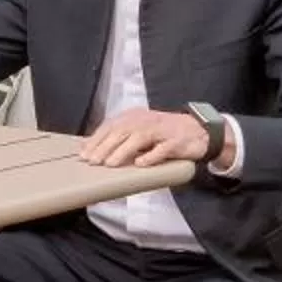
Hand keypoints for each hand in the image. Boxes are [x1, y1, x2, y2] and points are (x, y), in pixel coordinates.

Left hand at [79, 108, 212, 168]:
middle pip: (121, 131)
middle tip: (93, 161)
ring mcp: (162, 130)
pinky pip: (162, 149)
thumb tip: (94, 149)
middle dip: (104, 146)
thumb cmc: (162, 133)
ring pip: (139, 138)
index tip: (84, 154)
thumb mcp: (140, 130)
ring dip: (122, 151)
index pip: (111, 126)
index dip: (96, 139)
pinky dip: (151, 156)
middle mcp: (146, 120)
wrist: (197, 131)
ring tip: (110, 164)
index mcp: (134, 116)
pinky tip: (140, 164)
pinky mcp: (176, 141)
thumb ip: (120, 137)